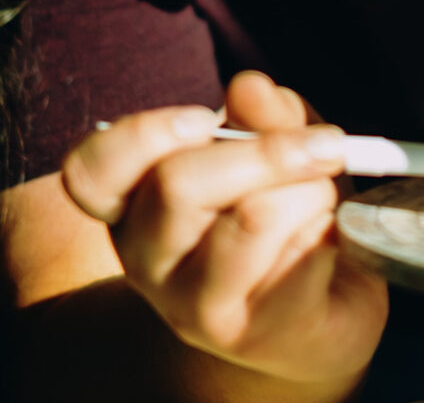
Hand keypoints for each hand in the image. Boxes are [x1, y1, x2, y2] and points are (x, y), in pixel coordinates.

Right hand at [61, 71, 388, 389]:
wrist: (322, 312)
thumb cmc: (287, 213)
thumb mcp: (278, 147)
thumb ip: (264, 114)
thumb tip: (249, 87)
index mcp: (135, 203)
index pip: (91, 172)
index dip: (144, 134)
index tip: (204, 118)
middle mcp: (147, 258)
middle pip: (178, 183)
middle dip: (270, 150)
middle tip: (326, 143)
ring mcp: (192, 305)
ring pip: (252, 216)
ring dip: (312, 194)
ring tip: (323, 203)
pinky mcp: (249, 335)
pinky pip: (300, 258)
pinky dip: (332, 234)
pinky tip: (330, 242)